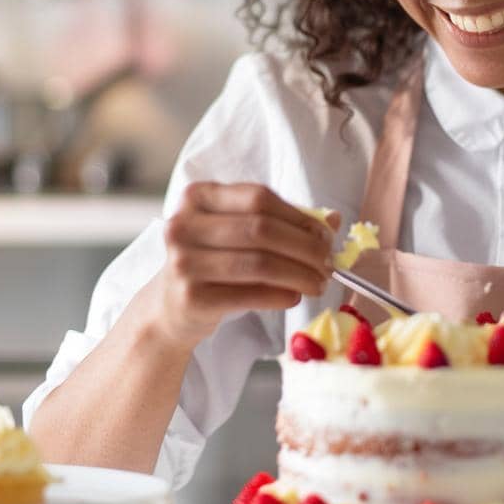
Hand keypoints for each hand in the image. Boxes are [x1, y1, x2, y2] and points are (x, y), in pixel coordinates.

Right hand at [149, 182, 336, 348]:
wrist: (171, 306)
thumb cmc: (213, 262)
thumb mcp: (238, 232)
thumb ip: (281, 221)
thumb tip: (332, 220)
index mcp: (197, 196)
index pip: (259, 197)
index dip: (298, 216)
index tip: (325, 234)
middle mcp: (183, 224)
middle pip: (261, 229)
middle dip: (304, 247)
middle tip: (328, 263)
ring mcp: (183, 262)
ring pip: (259, 263)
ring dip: (298, 274)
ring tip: (318, 283)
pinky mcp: (190, 298)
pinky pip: (249, 294)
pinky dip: (280, 296)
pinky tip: (294, 297)